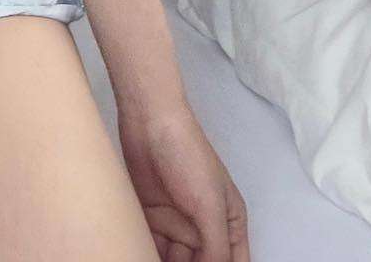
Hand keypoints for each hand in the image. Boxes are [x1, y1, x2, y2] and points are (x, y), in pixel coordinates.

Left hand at [118, 100, 249, 260]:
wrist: (148, 122)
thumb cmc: (188, 157)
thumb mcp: (210, 205)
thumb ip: (216, 247)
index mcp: (229, 224)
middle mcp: (205, 228)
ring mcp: (178, 223)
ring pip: (178, 260)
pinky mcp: (153, 218)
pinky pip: (154, 248)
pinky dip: (149, 254)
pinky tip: (141, 257)